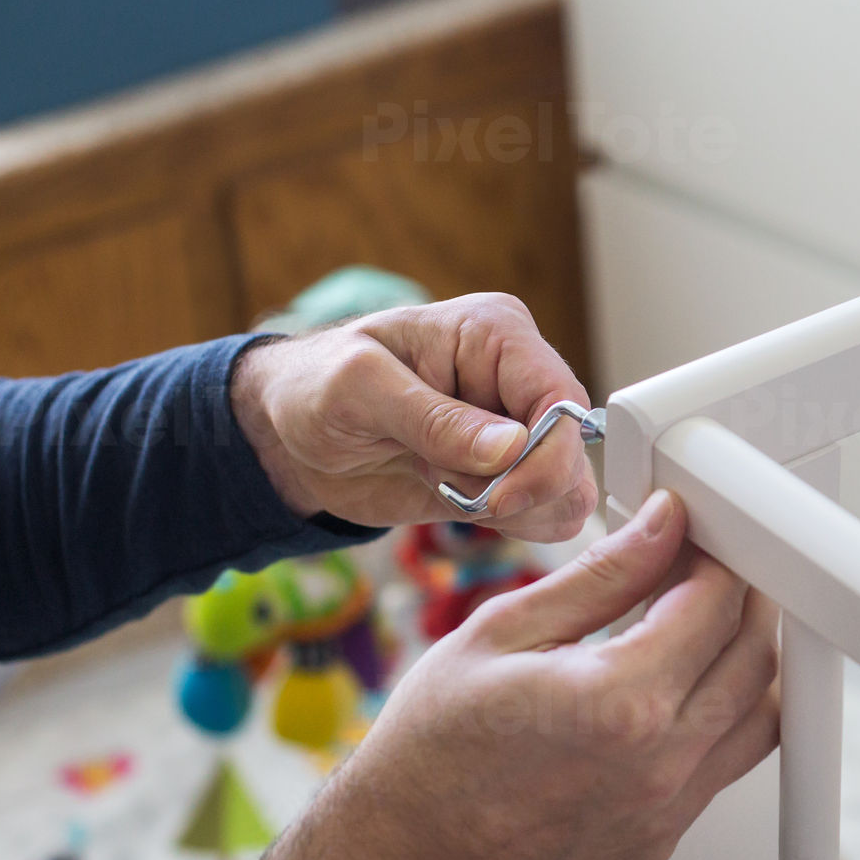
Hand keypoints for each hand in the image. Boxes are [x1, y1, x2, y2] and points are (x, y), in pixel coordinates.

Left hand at [230, 293, 596, 540]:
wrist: (288, 435)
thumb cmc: (315, 385)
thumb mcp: (357, 388)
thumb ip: (434, 418)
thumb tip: (511, 446)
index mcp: (495, 334)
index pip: (559, 395)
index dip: (546, 453)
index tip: (501, 498)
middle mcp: (517, 380)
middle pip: (571, 449)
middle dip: (519, 486)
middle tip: (449, 486)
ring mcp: (518, 431)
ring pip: (568, 488)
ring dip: (514, 509)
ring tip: (444, 485)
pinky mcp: (509, 475)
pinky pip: (546, 513)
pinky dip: (513, 525)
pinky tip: (461, 503)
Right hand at [252, 490, 779, 859]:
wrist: (405, 848)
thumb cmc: (433, 743)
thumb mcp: (505, 629)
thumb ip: (603, 575)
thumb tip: (664, 526)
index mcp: (619, 699)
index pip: (717, 604)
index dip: (716, 557)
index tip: (694, 540)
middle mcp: (659, 760)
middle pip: (755, 655)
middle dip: (743, 599)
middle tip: (704, 572)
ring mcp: (667, 807)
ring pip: (761, 714)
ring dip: (747, 659)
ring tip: (700, 627)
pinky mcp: (664, 835)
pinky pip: (730, 762)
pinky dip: (727, 715)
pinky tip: (682, 689)